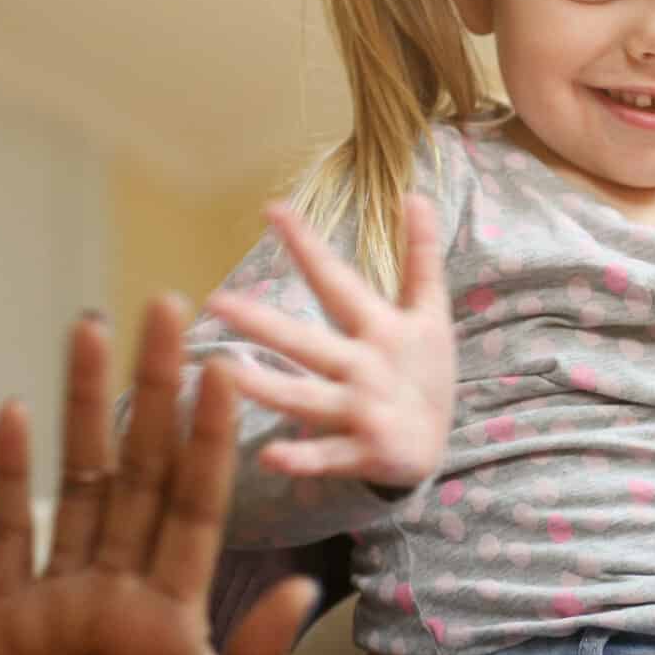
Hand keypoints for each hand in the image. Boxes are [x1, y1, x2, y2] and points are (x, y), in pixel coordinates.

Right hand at [0, 300, 315, 654]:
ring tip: (92, 329)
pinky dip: (7, 477)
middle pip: (139, 468)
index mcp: (177, 606)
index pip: (197, 501)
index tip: (227, 368)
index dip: (209, 436)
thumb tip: (305, 590)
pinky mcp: (4, 622)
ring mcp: (62, 595)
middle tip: (168, 308)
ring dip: (84, 406)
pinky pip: (7, 537)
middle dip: (152, 388)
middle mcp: (121, 583)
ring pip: (77, 481)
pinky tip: (16, 411)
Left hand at [206, 195, 453, 488]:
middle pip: (307, 341)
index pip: (335, 280)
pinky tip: (268, 456)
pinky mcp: (363, 451)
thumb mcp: (430, 313)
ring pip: (307, 398)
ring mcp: (363, 410)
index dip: (306, 246)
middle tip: (217, 302)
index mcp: (380, 328)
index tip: (272, 210)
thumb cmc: (423, 373)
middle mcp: (366, 366)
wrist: (437, 445)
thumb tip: (416, 195)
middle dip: (264, 322)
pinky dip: (301, 459)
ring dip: (267, 389)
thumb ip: (420, 257)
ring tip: (224, 373)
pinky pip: (325, 456)